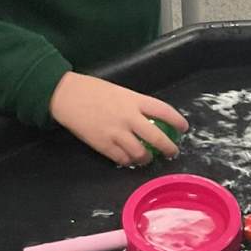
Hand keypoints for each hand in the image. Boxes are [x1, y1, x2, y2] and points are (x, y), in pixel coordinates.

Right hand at [50, 72, 188, 165]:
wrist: (67, 95)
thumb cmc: (92, 90)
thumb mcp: (120, 92)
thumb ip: (135, 105)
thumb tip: (149, 118)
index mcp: (134, 100)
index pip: (164, 111)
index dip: (177, 121)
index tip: (184, 128)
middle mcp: (129, 117)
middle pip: (157, 137)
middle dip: (168, 147)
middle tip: (172, 152)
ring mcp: (116, 133)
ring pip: (140, 153)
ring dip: (147, 158)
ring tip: (148, 159)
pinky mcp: (103, 145)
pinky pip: (122, 158)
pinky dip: (128, 160)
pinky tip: (130, 159)